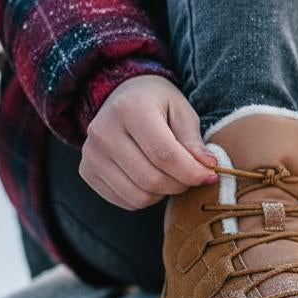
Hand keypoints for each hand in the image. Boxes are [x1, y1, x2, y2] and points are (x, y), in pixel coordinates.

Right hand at [78, 74, 217, 209]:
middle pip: (151, 179)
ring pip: (138, 196)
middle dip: (180, 184)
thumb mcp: (181, 110)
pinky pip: (125, 201)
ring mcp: (91, 153)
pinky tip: (151, 177)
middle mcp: (103, 131)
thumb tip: (207, 168)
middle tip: (192, 175)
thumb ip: (193, 140)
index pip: (164, 154)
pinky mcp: (87, 171)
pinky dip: (146, 197)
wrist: (121, 96)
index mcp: (130, 108)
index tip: (210, 175)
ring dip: (164, 193)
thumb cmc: (158, 103)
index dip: (191, 172)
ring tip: (171, 175)